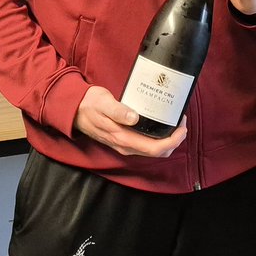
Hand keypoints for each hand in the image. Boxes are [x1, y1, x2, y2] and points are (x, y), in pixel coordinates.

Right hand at [73, 85, 187, 156]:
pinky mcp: (124, 140)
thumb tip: (134, 117)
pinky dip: (158, 137)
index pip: (156, 148)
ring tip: (174, 121)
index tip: (181, 125)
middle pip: (158, 152)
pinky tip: (160, 123)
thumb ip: (118, 111)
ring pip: (153, 150)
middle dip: (175, 139)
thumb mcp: (103, 103)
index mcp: (123, 139)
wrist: (74, 110)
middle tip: (181, 121)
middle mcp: (126, 146)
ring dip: (168, 139)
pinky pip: (146, 144)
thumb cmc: (90, 104)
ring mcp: (125, 145)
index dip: (173, 140)